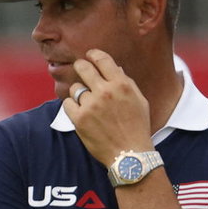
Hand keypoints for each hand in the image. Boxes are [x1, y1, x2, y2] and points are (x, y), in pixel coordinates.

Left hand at [62, 49, 153, 165]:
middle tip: (80, 68)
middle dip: (80, 66)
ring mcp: (90, 105)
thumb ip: (126, 83)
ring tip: (88, 103)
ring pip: (75, 88)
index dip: (93, 55)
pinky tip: (80, 111)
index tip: (89, 55)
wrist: (129, 154)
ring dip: (79, 93)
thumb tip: (114, 68)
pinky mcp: (79, 118)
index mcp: (121, 84)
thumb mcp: (139, 101)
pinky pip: (67, 103)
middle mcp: (105, 92)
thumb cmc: (137, 127)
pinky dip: (71, 105)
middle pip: (83, 68)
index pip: (102, 60)